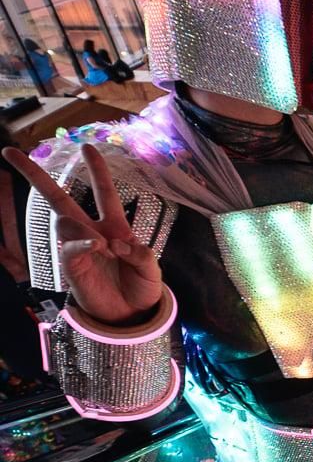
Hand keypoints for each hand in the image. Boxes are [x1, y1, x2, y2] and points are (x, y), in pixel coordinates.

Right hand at [2, 145, 162, 324]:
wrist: (132, 315)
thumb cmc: (142, 287)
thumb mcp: (151, 267)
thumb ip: (140, 253)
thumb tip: (115, 243)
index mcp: (115, 226)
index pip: (104, 191)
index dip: (96, 169)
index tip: (86, 146)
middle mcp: (91, 232)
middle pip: (58, 198)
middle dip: (35, 175)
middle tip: (10, 152)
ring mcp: (78, 248)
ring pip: (64, 221)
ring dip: (81, 227)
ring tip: (102, 245)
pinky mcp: (71, 266)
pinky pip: (70, 247)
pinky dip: (83, 243)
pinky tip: (97, 247)